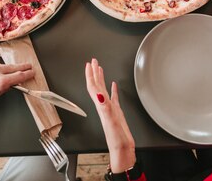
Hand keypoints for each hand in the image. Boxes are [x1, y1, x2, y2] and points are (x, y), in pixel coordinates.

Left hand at [85, 58, 135, 172]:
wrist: (122, 150)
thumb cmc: (116, 139)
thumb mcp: (110, 122)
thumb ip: (105, 108)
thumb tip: (100, 94)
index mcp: (101, 106)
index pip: (93, 87)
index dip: (90, 75)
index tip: (89, 64)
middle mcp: (103, 105)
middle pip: (96, 85)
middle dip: (94, 72)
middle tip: (93, 61)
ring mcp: (109, 109)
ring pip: (103, 89)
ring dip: (100, 78)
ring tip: (99, 68)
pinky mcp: (116, 113)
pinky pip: (114, 97)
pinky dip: (113, 89)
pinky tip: (114, 85)